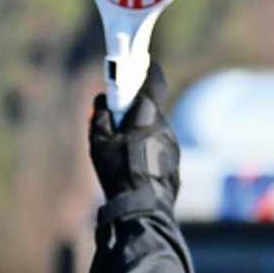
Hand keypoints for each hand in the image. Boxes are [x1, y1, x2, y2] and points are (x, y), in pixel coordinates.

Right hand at [89, 63, 179, 204]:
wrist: (142, 209)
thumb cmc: (119, 172)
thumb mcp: (99, 142)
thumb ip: (100, 115)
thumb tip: (103, 100)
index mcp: (149, 114)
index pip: (155, 79)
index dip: (147, 68)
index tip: (139, 63)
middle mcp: (166, 126)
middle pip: (152, 107)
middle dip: (136, 106)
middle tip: (118, 112)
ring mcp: (173, 145)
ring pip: (155, 129)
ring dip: (140, 130)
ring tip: (122, 146)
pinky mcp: (174, 162)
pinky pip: (159, 147)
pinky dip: (146, 148)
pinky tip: (132, 164)